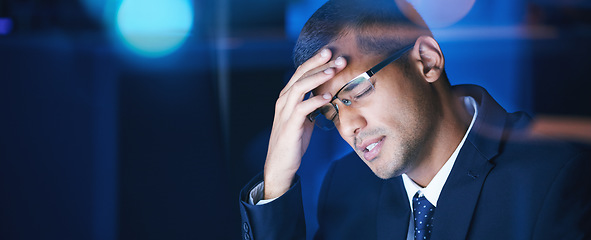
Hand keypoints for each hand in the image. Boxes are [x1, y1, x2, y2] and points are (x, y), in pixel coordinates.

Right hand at [264, 49, 346, 198]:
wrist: (280, 164)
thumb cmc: (293, 141)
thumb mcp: (303, 118)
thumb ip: (311, 105)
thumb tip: (326, 94)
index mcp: (287, 97)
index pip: (301, 73)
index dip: (315, 61)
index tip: (331, 53)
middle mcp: (283, 101)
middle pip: (300, 75)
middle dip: (319, 64)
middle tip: (336, 56)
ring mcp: (285, 113)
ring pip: (299, 87)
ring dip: (317, 78)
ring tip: (333, 71)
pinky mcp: (289, 126)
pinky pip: (302, 109)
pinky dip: (315, 101)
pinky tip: (327, 97)